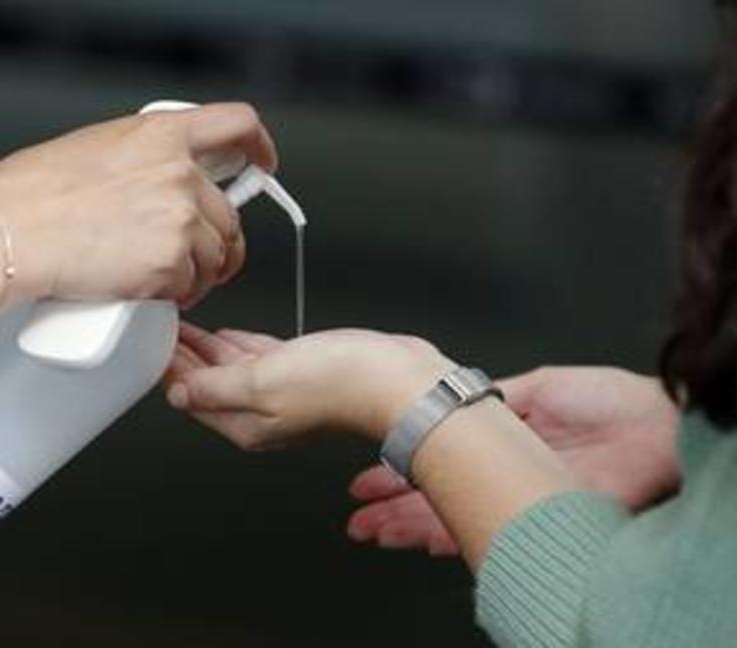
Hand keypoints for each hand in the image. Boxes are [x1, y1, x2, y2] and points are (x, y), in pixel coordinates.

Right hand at [0, 102, 277, 368]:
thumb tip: (164, 181)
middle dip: (219, 243)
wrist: (9, 233)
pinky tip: (146, 290)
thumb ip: (145, 159)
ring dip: (198, 274)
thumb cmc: (33, 194)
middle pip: (230, 215)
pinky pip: (192, 288)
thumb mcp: (97, 150)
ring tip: (160, 279)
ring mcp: (179, 219)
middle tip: (194, 258)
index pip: (236, 124)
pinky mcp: (171, 264)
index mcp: (161, 135)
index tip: (260, 162)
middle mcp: (180, 173)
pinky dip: (176, 296)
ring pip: (217, 257)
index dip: (257, 146)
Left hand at [165, 323, 454, 449]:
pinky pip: (258, 359)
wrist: (400, 380)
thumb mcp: (263, 381)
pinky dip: (237, 346)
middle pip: (207, 383)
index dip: (169, 368)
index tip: (150, 343)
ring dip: (205, 348)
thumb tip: (178, 391)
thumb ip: (216, 386)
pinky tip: (225, 335)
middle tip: (159, 329)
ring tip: (182, 326)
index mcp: (245, 424)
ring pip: (230, 369)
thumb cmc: (343, 386)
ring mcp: (283, 393)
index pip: (191, 396)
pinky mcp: (303, 372)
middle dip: (182, 357)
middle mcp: (261, 413)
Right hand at [346, 366, 680, 555]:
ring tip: (373, 531)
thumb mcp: (539, 386)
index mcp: (501, 441)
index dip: (401, 468)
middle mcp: (504, 476)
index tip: (370, 476)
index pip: (439, 458)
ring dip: (410, 526)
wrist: (656, 428)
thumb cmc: (610, 403)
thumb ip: (491, 400)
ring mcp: (517, 502)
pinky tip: (422, 541)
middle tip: (359, 515)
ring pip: (453, 519)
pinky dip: (451, 538)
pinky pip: (484, 535)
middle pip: (438, 495)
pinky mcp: (536, 522)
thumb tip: (445, 397)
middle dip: (393, 506)